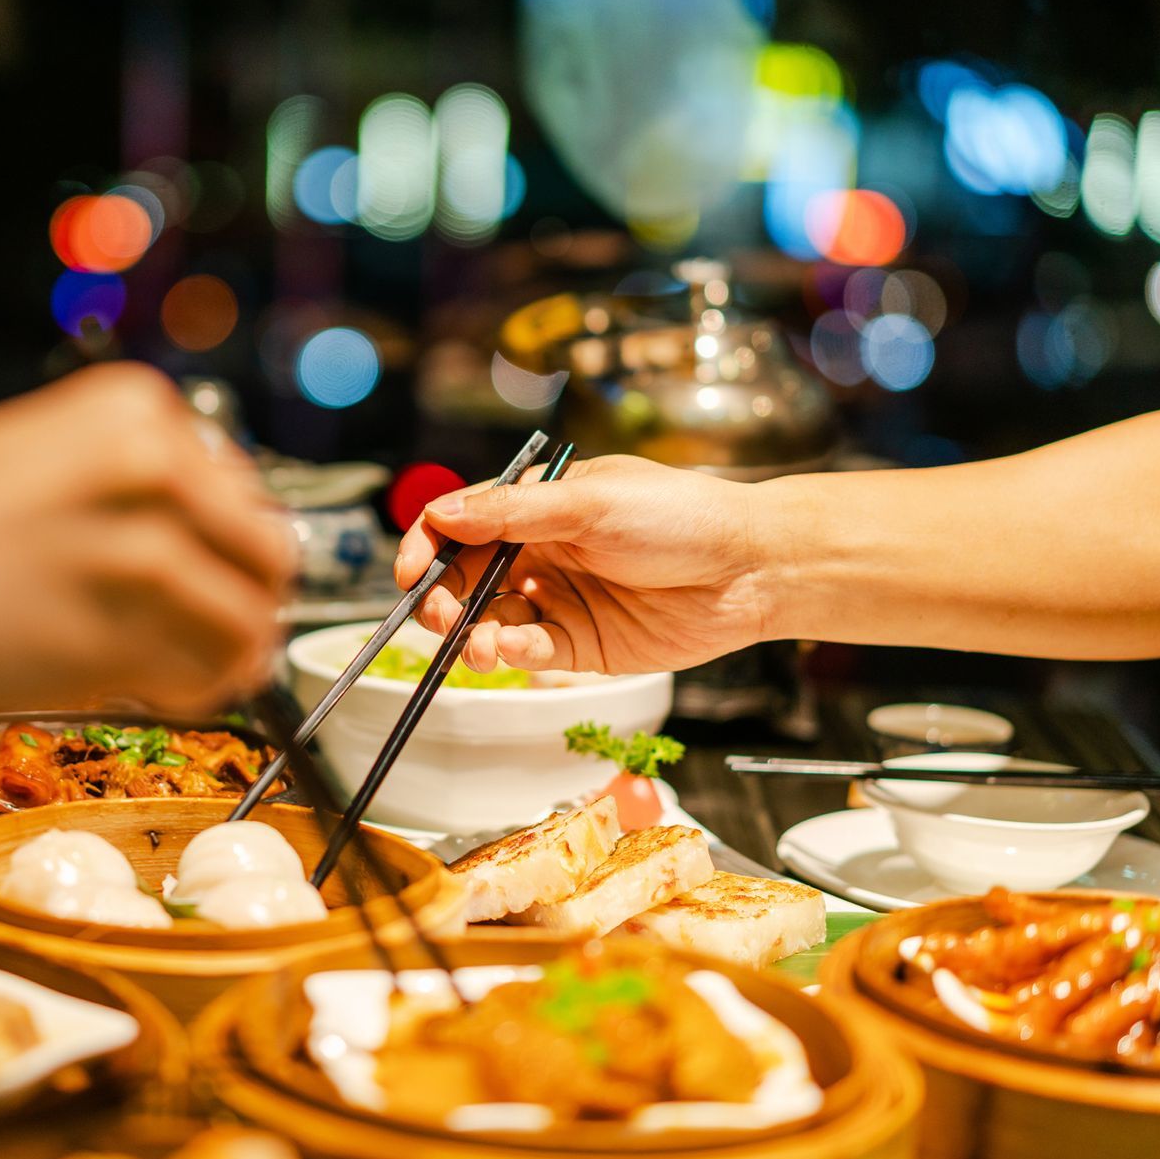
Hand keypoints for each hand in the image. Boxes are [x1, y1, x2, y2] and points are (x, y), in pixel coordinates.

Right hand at [0, 363, 294, 715]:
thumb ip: (143, 490)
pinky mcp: (119, 636)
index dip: (232, 547)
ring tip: (184, 667)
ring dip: (228, 658)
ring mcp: (144, 555)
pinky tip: (151, 686)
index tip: (210, 573)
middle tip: (219, 630)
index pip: (246, 492)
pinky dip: (193, 691)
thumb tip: (218, 553)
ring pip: (248, 626)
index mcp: (142, 415)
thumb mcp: (57, 455)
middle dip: (250, 600)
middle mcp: (157, 472)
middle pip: (271, 557)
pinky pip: (202, 679)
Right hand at [393, 454, 767, 673]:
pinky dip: (515, 654)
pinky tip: (518, 650)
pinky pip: (531, 652)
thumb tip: (442, 514)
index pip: (461, 523)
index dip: (427, 546)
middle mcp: (542, 551)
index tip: (408, 573)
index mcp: (539, 505)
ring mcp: (560, 599)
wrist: (751, 570)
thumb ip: (513, 513)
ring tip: (479, 645)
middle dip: (443, 599)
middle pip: (465, 578)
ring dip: (473, 634)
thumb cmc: (682, 518)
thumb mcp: (591, 504)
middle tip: (438, 617)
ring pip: (491, 621)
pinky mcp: (582, 644)